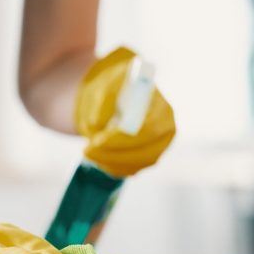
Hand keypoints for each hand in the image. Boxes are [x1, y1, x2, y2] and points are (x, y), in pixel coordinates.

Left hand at [74, 47, 175, 176]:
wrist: (121, 93)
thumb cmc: (118, 86)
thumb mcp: (109, 83)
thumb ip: (104, 99)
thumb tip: (97, 124)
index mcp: (162, 107)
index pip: (149, 129)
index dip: (124, 139)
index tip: (98, 140)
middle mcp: (166, 129)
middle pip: (147, 152)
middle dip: (114, 155)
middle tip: (87, 150)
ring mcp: (160, 146)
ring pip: (138, 164)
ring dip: (110, 162)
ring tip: (88, 151)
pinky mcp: (149, 157)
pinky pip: (132, 170)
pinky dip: (113, 167)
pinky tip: (98, 157)